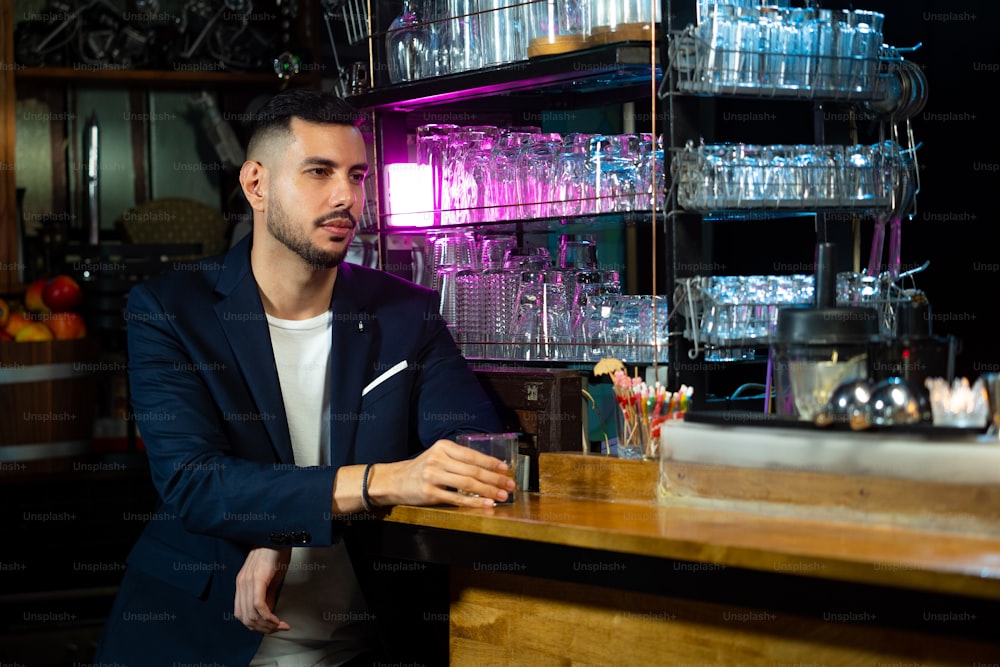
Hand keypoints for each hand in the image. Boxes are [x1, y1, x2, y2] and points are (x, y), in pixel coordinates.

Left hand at [234, 546, 291, 633]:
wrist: (278, 535)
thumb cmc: (276, 553)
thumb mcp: (270, 578)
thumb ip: (267, 596)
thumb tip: (268, 613)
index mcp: (241, 584)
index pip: (241, 614)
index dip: (255, 626)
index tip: (271, 628)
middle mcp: (241, 584)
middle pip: (245, 618)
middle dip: (262, 629)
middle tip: (277, 629)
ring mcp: (248, 581)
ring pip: (251, 615)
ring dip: (266, 625)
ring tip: (279, 626)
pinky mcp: (257, 579)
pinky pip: (259, 605)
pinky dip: (268, 617)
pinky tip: (277, 620)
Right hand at [369, 439, 515, 507]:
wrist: (394, 480)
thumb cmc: (421, 469)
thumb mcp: (438, 456)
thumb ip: (458, 459)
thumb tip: (489, 467)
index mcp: (443, 446)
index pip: (472, 455)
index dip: (491, 462)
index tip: (506, 469)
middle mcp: (438, 459)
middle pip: (472, 470)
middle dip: (495, 479)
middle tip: (510, 485)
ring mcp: (432, 476)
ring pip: (467, 484)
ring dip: (488, 491)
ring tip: (502, 496)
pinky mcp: (429, 492)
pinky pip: (457, 498)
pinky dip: (474, 502)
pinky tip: (486, 503)